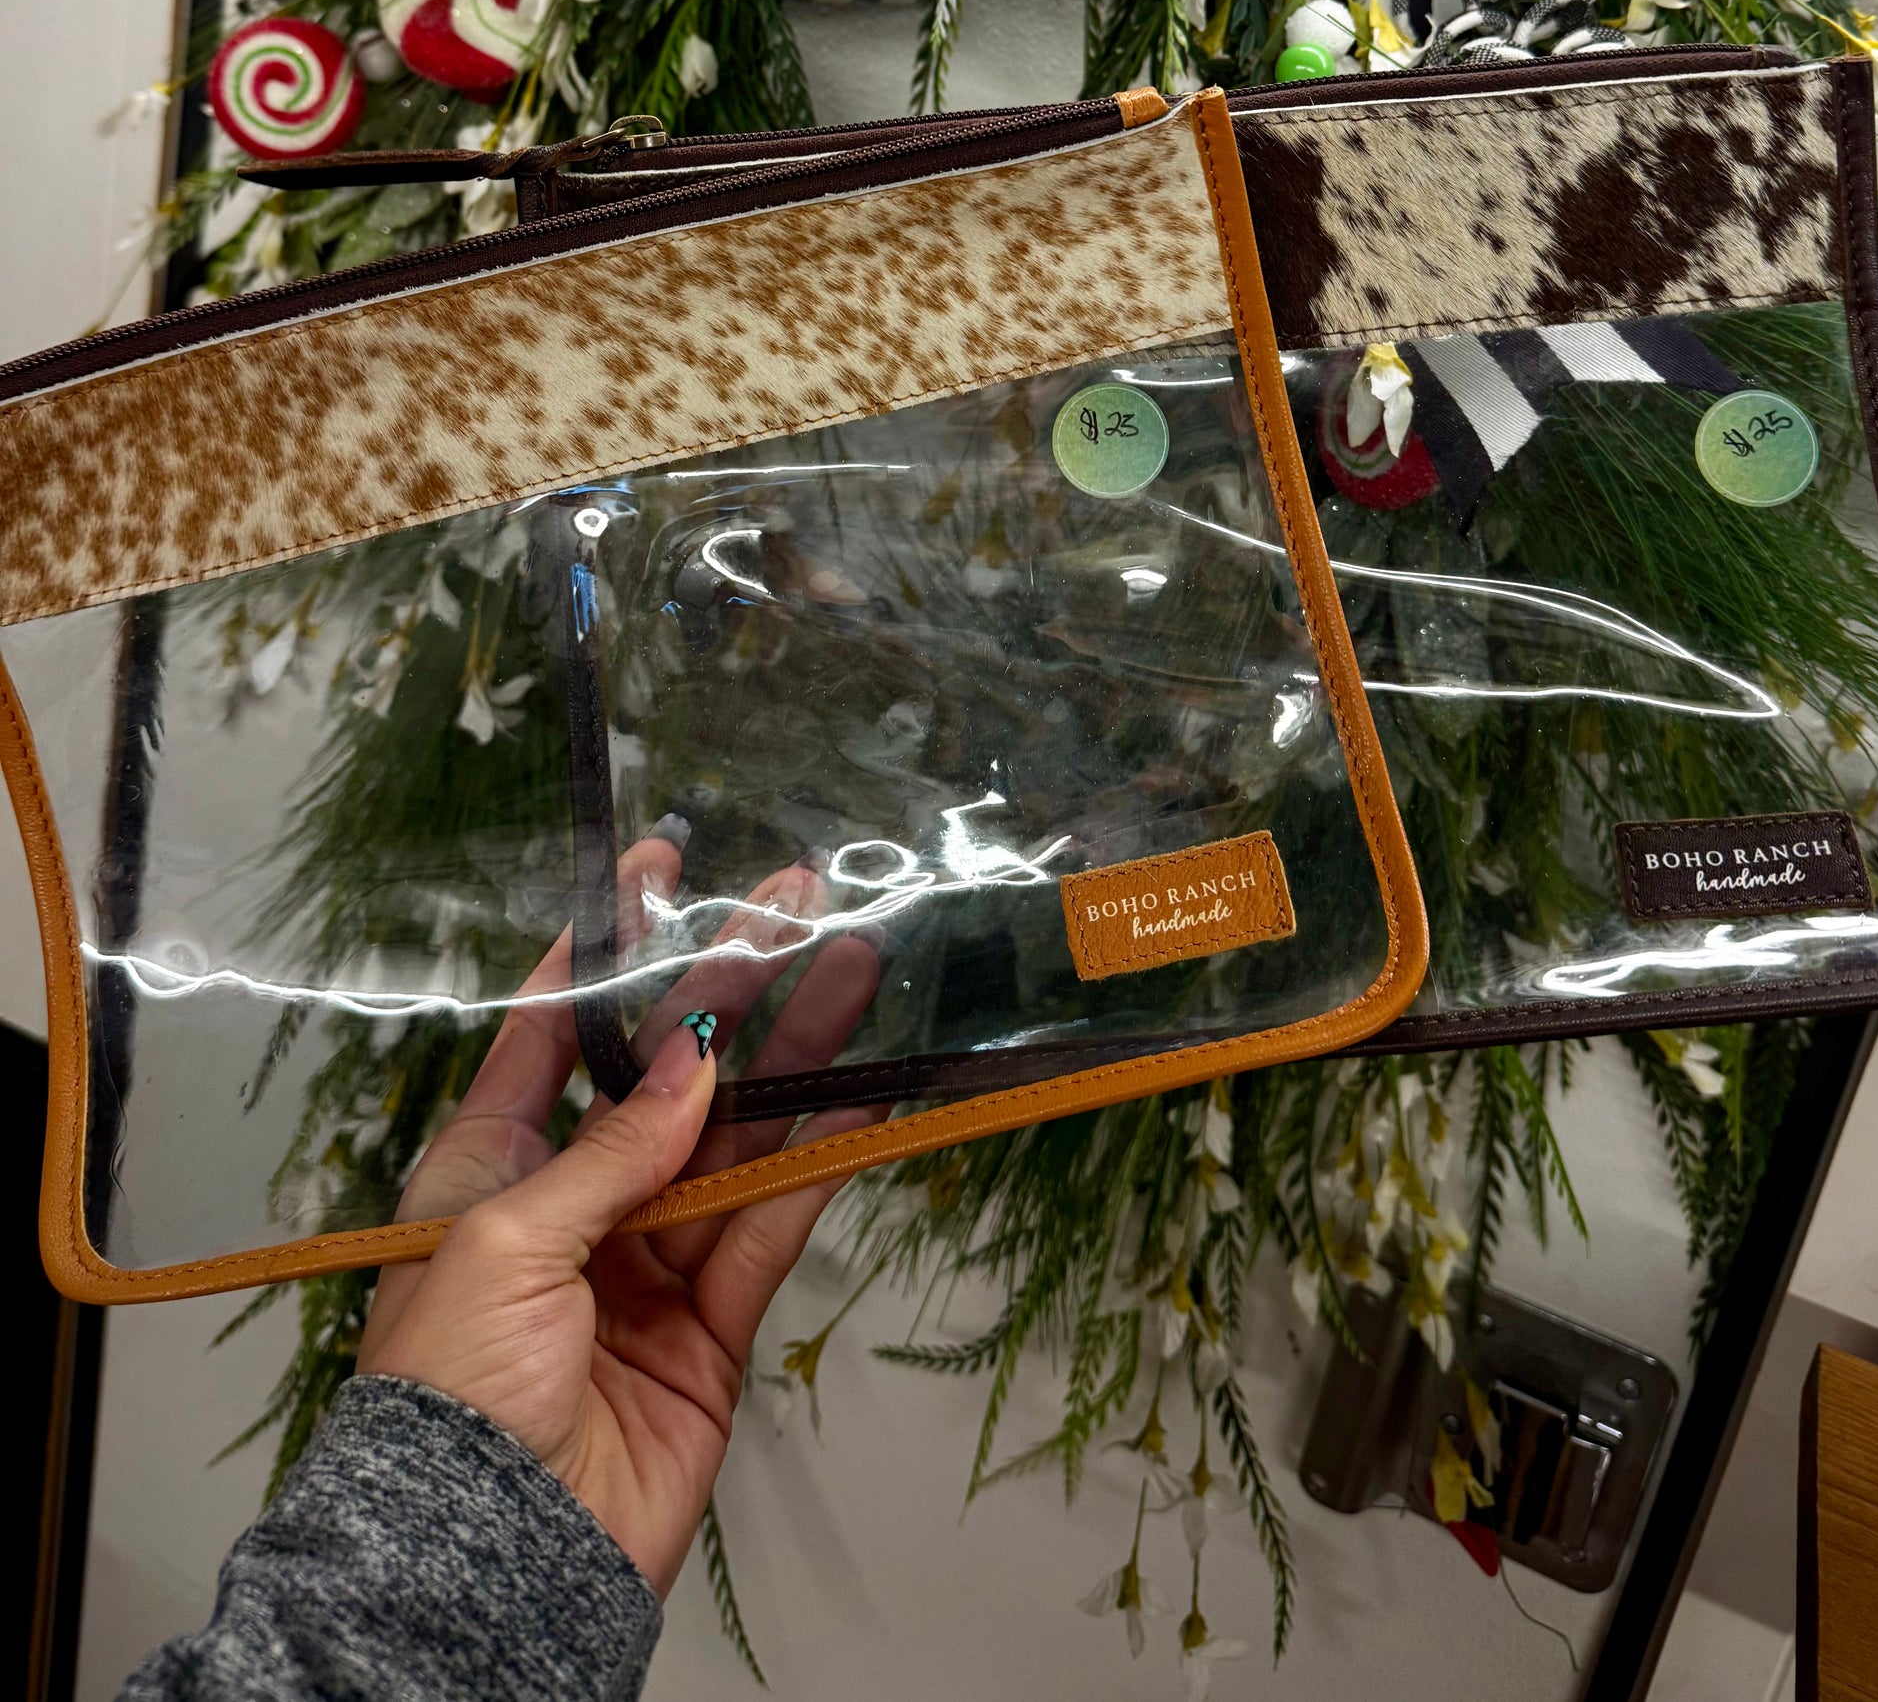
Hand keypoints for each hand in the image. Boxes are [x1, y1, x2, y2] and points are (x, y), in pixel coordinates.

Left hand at [359, 837, 879, 1593]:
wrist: (490, 1562)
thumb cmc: (452, 1395)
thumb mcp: (505, 1242)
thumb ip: (612, 1150)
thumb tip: (695, 1059)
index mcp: (490, 1169)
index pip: (557, 1034)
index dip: (611, 953)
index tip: (661, 872)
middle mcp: (573, 1203)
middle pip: (668, 1073)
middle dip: (731, 985)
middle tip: (795, 902)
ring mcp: (648, 1263)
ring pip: (738, 1135)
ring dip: (799, 1054)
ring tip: (858, 969)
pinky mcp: (713, 1327)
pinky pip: (775, 1223)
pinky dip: (823, 1160)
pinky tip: (869, 1095)